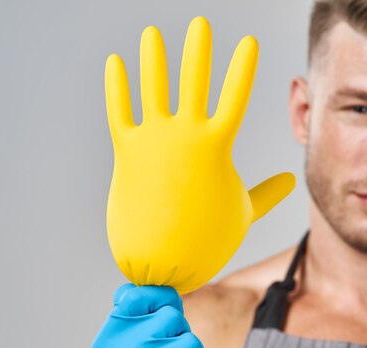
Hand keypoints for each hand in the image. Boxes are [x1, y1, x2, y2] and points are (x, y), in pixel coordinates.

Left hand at [104, 15, 294, 294]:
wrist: (162, 265)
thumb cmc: (205, 241)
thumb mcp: (241, 214)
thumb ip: (266, 193)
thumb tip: (290, 180)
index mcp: (216, 147)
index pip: (236, 95)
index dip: (243, 67)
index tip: (249, 43)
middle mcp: (185, 135)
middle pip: (193, 80)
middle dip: (198, 50)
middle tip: (200, 24)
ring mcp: (154, 141)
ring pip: (153, 87)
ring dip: (153, 58)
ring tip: (152, 34)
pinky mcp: (126, 152)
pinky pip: (119, 111)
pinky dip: (117, 87)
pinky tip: (114, 64)